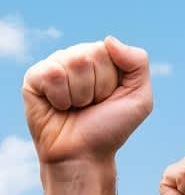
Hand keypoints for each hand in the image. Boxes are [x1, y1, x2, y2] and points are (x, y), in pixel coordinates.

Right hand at [22, 37, 152, 164]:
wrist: (84, 154)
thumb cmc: (110, 127)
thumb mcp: (140, 98)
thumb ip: (137, 62)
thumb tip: (108, 40)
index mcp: (102, 59)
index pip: (109, 50)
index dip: (112, 80)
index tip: (109, 98)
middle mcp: (77, 58)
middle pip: (90, 55)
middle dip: (97, 87)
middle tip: (92, 105)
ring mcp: (55, 67)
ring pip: (73, 62)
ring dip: (80, 94)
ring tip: (76, 107)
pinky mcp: (34, 78)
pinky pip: (51, 74)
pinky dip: (60, 97)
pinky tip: (58, 107)